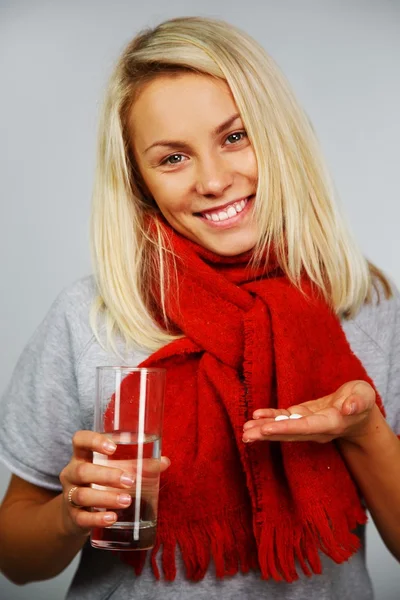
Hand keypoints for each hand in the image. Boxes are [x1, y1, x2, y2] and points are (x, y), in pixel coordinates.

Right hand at [59, 430, 169, 536]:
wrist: (78, 513)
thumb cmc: (101, 482)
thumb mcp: (116, 469)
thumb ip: (139, 465)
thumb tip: (165, 461)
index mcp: (82, 455)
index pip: (80, 440)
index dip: (93, 441)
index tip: (113, 447)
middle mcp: (72, 473)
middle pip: (83, 471)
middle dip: (107, 475)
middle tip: (130, 481)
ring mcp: (70, 495)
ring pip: (82, 495)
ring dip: (106, 498)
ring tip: (127, 501)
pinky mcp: (73, 517)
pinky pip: (82, 518)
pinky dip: (97, 518)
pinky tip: (112, 518)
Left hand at [242, 380, 378, 444]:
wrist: (359, 414)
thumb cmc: (361, 401)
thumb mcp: (364, 396)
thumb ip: (358, 402)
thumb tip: (348, 408)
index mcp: (331, 424)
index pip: (305, 427)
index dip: (286, 428)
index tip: (266, 429)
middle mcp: (316, 429)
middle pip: (289, 433)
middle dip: (267, 434)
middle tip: (246, 436)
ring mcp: (307, 425)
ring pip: (283, 429)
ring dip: (262, 430)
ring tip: (244, 432)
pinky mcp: (301, 418)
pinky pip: (284, 420)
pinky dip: (269, 418)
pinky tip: (255, 417)